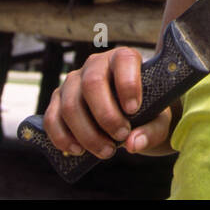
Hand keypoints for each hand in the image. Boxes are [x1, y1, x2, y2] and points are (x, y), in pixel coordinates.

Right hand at [43, 46, 174, 157]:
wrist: (127, 114)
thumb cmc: (146, 111)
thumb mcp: (157, 120)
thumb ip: (151, 131)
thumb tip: (133, 144)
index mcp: (124, 58)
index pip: (124, 60)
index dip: (128, 84)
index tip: (133, 110)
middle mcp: (95, 64)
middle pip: (92, 84)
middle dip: (106, 115)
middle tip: (121, 136)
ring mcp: (73, 81)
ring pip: (71, 105)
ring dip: (87, 134)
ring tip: (106, 151)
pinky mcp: (58, 100)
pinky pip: (52, 118)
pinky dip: (63, 138)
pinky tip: (79, 151)